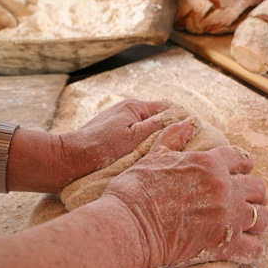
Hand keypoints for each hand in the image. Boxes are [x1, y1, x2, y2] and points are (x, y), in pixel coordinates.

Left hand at [54, 99, 186, 188]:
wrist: (69, 160)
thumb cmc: (101, 149)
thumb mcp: (135, 137)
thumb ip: (160, 125)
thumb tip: (186, 118)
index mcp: (135, 107)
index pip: (169, 107)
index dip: (185, 118)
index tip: (198, 132)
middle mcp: (128, 109)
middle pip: (160, 115)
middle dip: (175, 127)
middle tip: (190, 143)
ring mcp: (120, 121)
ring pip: (149, 126)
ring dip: (161, 135)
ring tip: (174, 151)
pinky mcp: (114, 133)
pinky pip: (138, 134)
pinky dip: (148, 141)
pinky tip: (153, 155)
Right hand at [102, 117, 267, 267]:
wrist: (128, 225)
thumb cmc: (137, 188)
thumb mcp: (156, 154)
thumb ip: (176, 136)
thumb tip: (190, 120)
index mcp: (211, 163)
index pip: (243, 159)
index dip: (244, 165)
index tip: (242, 172)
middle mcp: (225, 187)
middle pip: (259, 188)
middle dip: (255, 194)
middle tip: (246, 200)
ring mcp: (227, 216)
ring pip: (262, 217)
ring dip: (257, 220)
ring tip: (249, 224)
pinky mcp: (224, 244)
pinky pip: (254, 249)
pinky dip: (252, 250)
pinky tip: (246, 248)